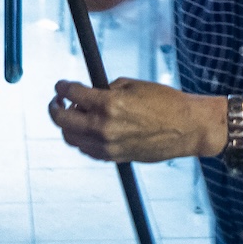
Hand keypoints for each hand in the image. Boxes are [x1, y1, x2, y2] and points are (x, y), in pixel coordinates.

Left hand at [48, 78, 223, 163]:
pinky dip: (82, 139)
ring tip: (74, 114)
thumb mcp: (132, 85)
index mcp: (109, 104)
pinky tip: (87, 129)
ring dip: (68, 125)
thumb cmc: (164, 102)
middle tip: (57, 101)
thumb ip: (105, 89)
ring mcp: (108, 146)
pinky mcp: (115, 158)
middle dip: (55, 108)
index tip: (61, 85)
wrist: (187, 128)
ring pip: (71, 138)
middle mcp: (104, 127)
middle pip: (62, 121)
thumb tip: (87, 94)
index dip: (62, 87)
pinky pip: (87, 150)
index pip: (72, 94)